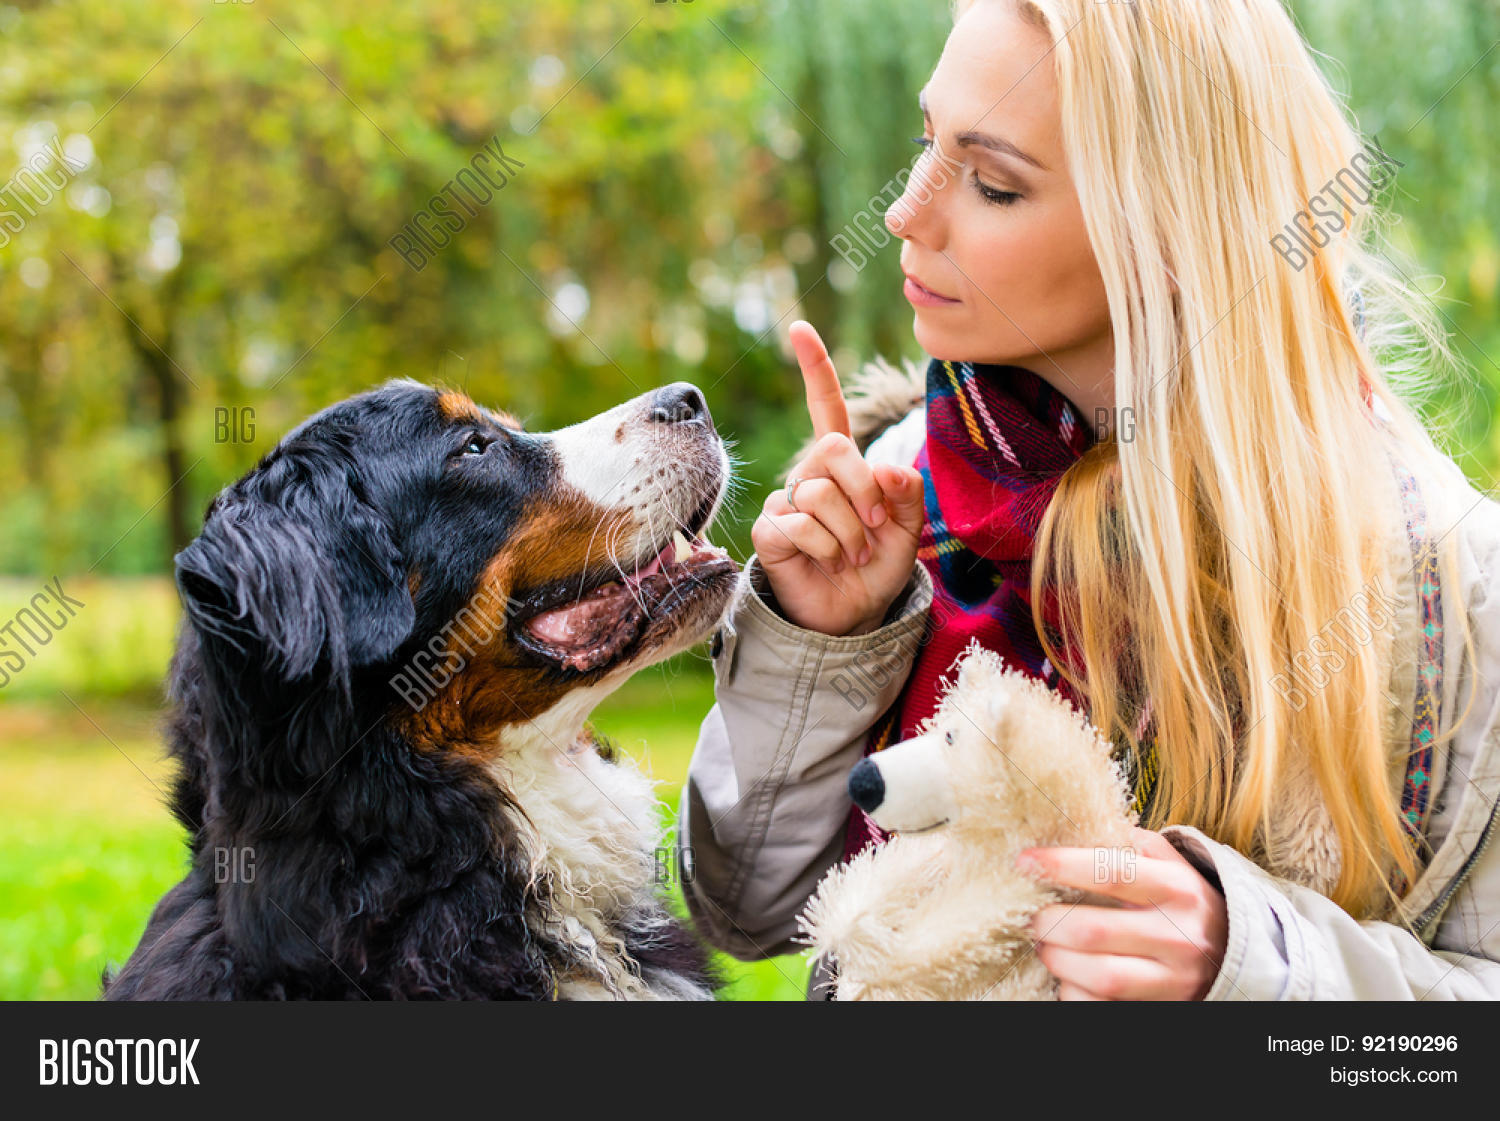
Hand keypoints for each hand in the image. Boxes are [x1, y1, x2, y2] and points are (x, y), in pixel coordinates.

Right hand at [751, 321, 925, 636]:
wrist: (851, 615)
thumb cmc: (875, 568)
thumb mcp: (907, 531)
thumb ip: (907, 496)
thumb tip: (891, 470)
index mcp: (843, 466)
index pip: (827, 410)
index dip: (815, 370)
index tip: (800, 330)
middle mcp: (809, 475)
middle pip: (833, 449)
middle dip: (863, 490)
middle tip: (874, 527)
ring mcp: (786, 501)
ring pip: (819, 493)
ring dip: (849, 533)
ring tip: (850, 556)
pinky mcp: (769, 530)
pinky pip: (799, 525)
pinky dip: (825, 549)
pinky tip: (824, 563)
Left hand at [1019, 827, 1227, 1000]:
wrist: (1233, 952)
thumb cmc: (1181, 899)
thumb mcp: (1166, 862)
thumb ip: (1125, 843)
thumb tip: (1065, 828)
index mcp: (1177, 888)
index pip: (1111, 873)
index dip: (1060, 866)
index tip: (1025, 862)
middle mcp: (1179, 935)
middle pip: (1094, 932)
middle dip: (1048, 922)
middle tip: (1030, 915)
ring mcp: (1173, 979)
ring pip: (1098, 976)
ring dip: (1056, 958)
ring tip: (1045, 943)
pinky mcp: (1162, 1008)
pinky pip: (1101, 1005)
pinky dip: (1073, 990)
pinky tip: (1069, 973)